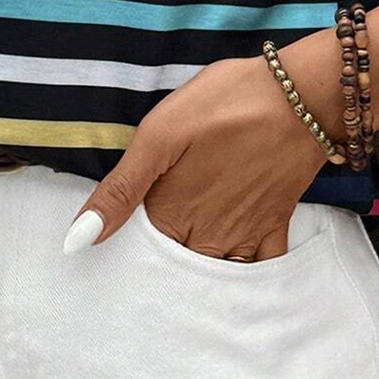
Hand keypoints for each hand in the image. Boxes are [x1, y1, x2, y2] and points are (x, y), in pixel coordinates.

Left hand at [62, 29, 346, 260]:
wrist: (300, 95)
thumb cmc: (224, 104)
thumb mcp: (159, 134)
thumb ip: (120, 190)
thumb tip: (78, 241)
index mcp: (171, 213)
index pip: (138, 253)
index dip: (125, 254)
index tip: (109, 262)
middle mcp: (205, 234)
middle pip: (175, 268)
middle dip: (159, 273)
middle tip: (139, 277)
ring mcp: (243, 233)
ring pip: (213, 274)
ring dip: (196, 278)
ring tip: (178, 282)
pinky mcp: (274, 223)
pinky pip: (259, 269)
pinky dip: (244, 280)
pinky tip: (233, 276)